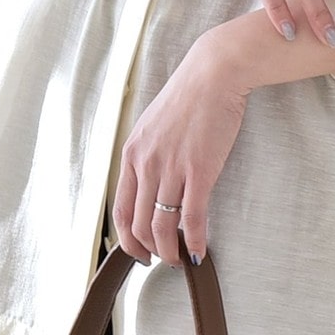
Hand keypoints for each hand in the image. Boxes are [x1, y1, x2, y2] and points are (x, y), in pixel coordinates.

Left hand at [111, 39, 247, 266]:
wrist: (214, 74)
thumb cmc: (189, 97)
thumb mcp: (154, 125)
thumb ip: (148, 155)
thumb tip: (153, 186)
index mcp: (132, 154)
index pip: (120, 209)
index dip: (127, 239)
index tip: (139, 251)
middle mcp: (147, 164)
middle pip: (139, 224)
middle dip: (150, 251)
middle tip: (163, 260)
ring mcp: (172, 168)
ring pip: (163, 226)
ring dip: (171, 251)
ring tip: (180, 259)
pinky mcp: (199, 170)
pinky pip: (193, 217)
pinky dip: (195, 240)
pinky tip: (200, 251)